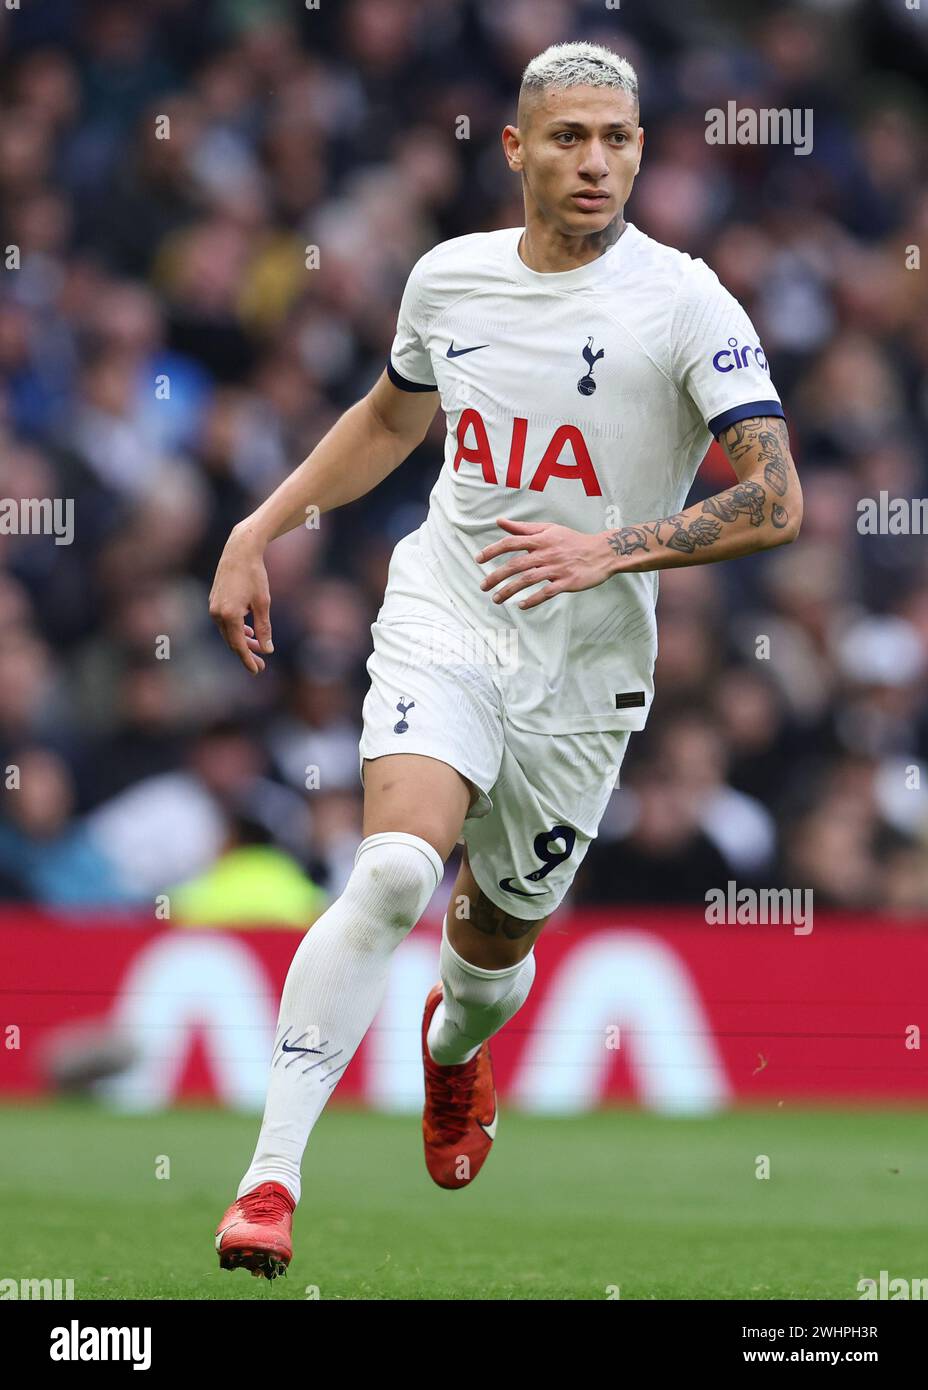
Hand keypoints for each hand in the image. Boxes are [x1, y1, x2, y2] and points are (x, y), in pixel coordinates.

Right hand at [208, 526, 273, 673]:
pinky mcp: (214, 601)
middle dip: (246, 654)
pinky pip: (224, 622)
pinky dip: (236, 629)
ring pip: (228, 632)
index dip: (248, 660)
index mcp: (230, 615)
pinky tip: (248, 631)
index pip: (238, 646)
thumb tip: (267, 649)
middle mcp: (217, 613)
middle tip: (260, 665)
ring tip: (256, 647)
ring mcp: (213, 607)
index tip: (257, 671)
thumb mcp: (263, 603)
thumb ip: (264, 628)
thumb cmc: (254, 575)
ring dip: (242, 640)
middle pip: (232, 642)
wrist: (239, 552)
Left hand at [475, 517, 614, 609]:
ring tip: (496, 599)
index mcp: (541, 539)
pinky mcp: (567, 582)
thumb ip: (523, 528)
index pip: (511, 543)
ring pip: (528, 580)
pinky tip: (521, 606)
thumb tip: (500, 522)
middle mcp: (547, 553)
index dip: (493, 550)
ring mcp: (557, 568)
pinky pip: (546, 592)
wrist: (602, 552)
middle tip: (483, 586)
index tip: (478, 559)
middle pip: (516, 564)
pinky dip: (532, 600)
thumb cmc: (572, 541)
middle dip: (496, 576)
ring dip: (509, 590)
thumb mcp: (549, 529)